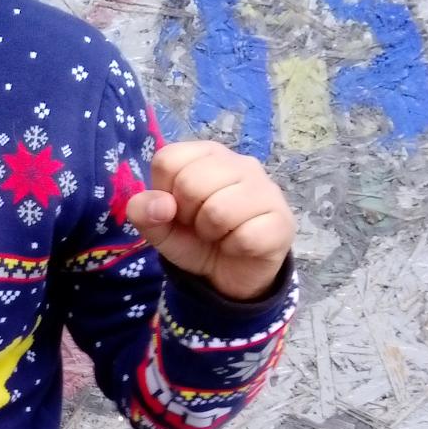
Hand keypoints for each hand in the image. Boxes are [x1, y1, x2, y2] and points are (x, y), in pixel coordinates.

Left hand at [125, 140, 293, 300]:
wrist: (231, 274)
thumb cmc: (196, 239)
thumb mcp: (160, 229)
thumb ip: (145, 212)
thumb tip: (161, 204)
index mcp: (207, 154)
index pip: (168, 160)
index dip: (164, 193)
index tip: (178, 209)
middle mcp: (240, 163)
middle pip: (191, 183)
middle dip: (188, 215)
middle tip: (201, 224)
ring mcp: (266, 189)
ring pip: (218, 210)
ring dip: (210, 232)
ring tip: (220, 233)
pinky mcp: (282, 220)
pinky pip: (245, 237)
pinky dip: (233, 249)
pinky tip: (239, 245)